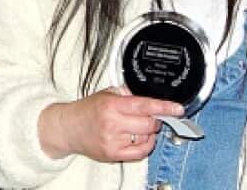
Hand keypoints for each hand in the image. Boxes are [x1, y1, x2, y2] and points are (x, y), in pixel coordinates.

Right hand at [38, 86, 182, 161]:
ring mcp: (112, 141)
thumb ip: (129, 94)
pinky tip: (141, 139)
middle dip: (156, 120)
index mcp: (113, 105)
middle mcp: (113, 123)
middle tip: (152, 116)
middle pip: (149, 124)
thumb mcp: (108, 93)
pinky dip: (146, 145)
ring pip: (146, 138)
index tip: (178, 109)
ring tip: (140, 127)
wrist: (68, 128)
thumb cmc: (88, 110)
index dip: (164, 107)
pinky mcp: (112, 154)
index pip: (145, 105)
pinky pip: (139, 152)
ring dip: (150, 133)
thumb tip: (152, 97)